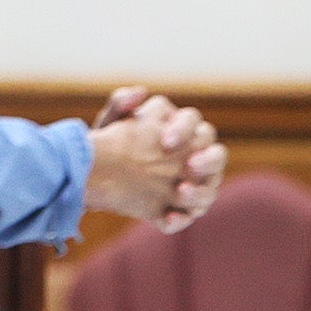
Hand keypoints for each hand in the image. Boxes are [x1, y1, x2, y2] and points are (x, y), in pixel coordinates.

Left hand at [86, 92, 226, 231]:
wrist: (94, 175)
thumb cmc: (109, 144)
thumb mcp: (110, 125)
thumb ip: (120, 105)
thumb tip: (140, 92)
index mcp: (179, 128)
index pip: (192, 121)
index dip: (183, 129)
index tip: (165, 141)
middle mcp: (195, 154)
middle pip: (216, 153)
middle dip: (208, 159)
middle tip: (190, 165)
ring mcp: (194, 182)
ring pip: (211, 186)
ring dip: (200, 191)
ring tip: (181, 192)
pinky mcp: (184, 207)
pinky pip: (191, 214)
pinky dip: (181, 218)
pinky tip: (167, 218)